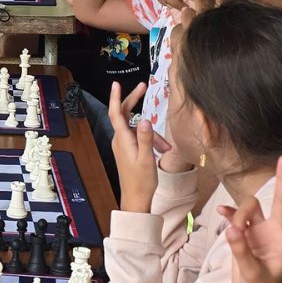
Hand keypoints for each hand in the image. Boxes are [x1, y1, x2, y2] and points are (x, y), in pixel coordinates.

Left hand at [105, 83, 169, 212]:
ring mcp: (123, 145)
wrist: (136, 199)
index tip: (116, 84)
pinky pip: (139, 138)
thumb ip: (145, 138)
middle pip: (125, 115)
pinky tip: (161, 151)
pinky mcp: (128, 151)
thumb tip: (144, 119)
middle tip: (143, 87)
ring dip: (153, 134)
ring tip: (166, 149)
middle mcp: (120, 140)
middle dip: (134, 101)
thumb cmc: (141, 181)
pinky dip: (150, 141)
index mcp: (122, 140)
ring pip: (138, 129)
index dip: (115, 97)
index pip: (116, 114)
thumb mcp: (146, 158)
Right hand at [219, 156, 281, 282]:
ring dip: (239, 212)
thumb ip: (242, 251)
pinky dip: (228, 214)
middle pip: (279, 202)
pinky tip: (220, 213)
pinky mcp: (245, 236)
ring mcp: (260, 233)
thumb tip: (230, 229)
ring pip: (251, 209)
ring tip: (232, 228)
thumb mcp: (253, 274)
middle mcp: (276, 232)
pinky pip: (235, 219)